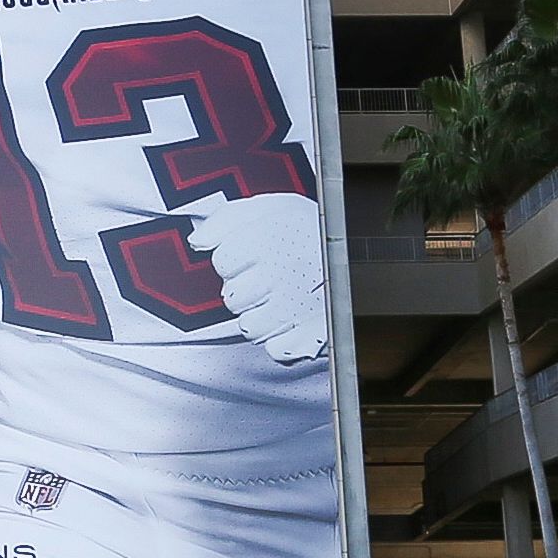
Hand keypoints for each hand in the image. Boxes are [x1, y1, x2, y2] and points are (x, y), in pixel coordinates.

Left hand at [187, 193, 327, 364]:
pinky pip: (274, 348)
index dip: (233, 260)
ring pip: (249, 326)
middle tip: (268, 279)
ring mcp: (298, 306)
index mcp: (273, 237)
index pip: (222, 262)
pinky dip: (280, 338)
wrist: (358, 255)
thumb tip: (198, 240)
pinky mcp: (312, 337)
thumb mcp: (269, 208)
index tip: (251, 256)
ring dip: (260, 316)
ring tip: (280, 298)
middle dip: (245, 289)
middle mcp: (285, 271)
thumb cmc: (310, 231)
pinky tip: (291, 319)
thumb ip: (226, 220)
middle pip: (232, 298)